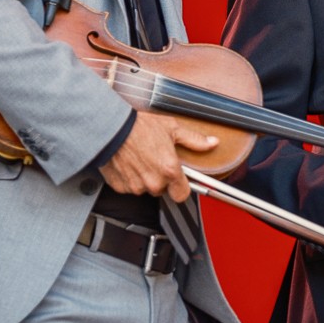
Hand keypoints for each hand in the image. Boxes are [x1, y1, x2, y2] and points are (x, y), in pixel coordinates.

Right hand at [99, 111, 216, 200]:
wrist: (112, 128)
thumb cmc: (140, 127)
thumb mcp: (172, 128)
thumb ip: (194, 140)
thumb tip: (211, 142)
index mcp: (170, 170)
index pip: (182, 195)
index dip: (182, 187)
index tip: (180, 180)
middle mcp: (154, 182)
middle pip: (163, 190)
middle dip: (161, 179)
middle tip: (156, 161)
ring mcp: (136, 186)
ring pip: (146, 189)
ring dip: (145, 179)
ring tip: (142, 159)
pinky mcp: (121, 187)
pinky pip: (129, 187)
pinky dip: (130, 178)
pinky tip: (129, 163)